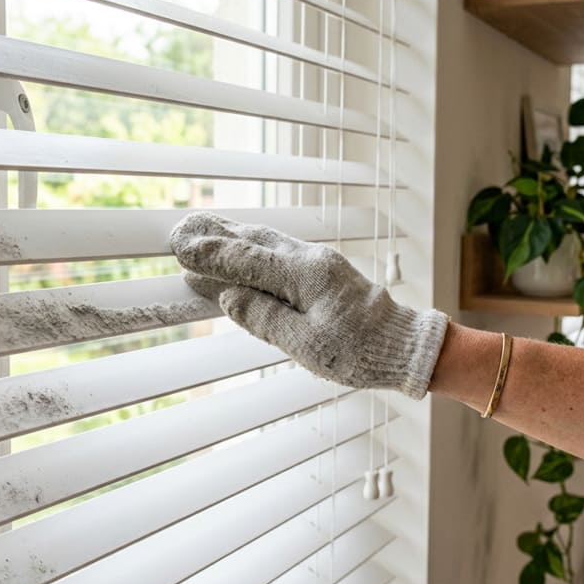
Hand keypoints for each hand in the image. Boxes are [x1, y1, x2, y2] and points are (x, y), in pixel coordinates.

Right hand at [169, 212, 448, 398]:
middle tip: (179, 232)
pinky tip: (239, 249)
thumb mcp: (306, 346)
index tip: (180, 248)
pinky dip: (251, 249)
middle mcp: (310, 259)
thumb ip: (264, 318)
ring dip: (231, 237)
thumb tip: (228, 297)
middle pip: (253, 240)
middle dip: (215, 236)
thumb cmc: (360, 352)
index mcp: (305, 275)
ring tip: (200, 232)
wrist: (404, 346)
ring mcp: (317, 262)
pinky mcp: (322, 271)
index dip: (210, 254)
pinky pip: (277, 252)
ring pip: (265, 242)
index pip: (245, 259)